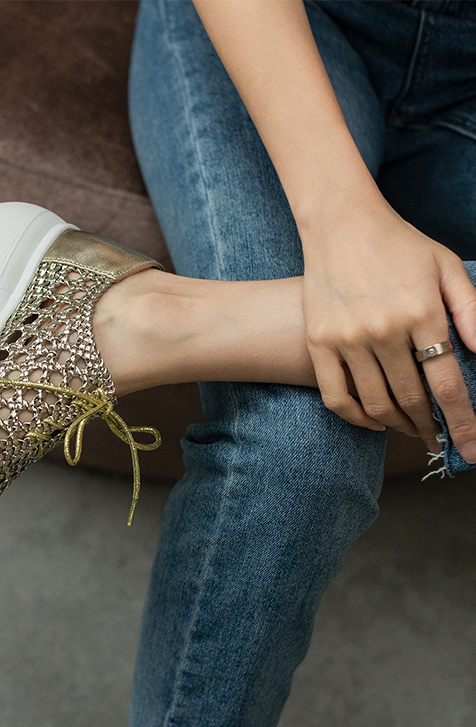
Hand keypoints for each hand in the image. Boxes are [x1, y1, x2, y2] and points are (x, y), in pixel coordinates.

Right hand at [301, 192, 475, 462]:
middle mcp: (383, 330)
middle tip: (440, 439)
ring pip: (376, 403)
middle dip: (431, 427)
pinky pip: (336, 396)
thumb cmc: (398, 244)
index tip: (469, 448)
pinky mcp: (319, 342)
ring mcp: (347, 338)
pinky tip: (374, 421)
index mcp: (421, 312)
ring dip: (398, 425)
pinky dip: (357, 417)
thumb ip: (471, 309)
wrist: (340, 224)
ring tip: (412, 431)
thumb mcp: (446, 267)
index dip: (462, 421)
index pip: (446, 383)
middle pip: (412, 399)